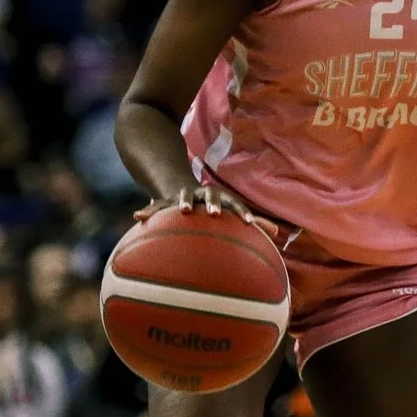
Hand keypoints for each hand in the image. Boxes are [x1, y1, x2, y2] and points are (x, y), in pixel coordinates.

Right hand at [136, 179, 277, 237]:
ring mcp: (184, 196)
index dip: (242, 213)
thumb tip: (278, 233)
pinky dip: (148, 212)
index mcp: (220, 199)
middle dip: (213, 203)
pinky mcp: (165, 201)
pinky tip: (139, 217)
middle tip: (215, 213)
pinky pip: (156, 207)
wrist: (178, 183)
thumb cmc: (210, 206)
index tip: (250, 224)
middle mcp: (203, 194)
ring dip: (184, 201)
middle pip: (211, 195)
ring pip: (183, 197)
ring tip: (183, 209)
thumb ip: (252, 222)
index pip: (235, 204)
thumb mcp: (228, 212)